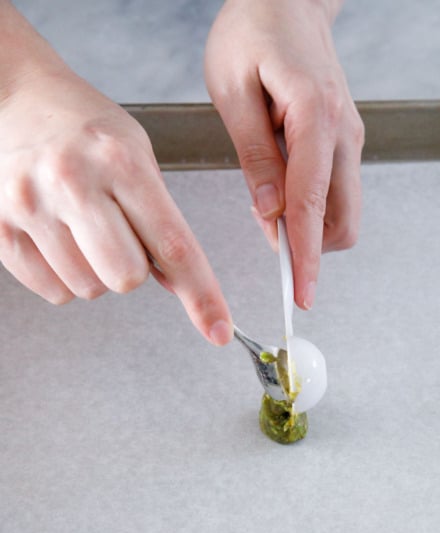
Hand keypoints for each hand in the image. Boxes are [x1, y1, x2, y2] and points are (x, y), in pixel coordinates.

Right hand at [0, 8, 231, 344]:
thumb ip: (160, 216)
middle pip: (127, 278)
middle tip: (116, 234)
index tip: (218, 329)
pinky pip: (53, 291)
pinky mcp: (0, 227)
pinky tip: (57, 236)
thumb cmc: (81, 126)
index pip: (173, 245)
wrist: (12, 94)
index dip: (201, 294)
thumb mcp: (134, 152)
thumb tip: (181, 282)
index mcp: (120, 160)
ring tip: (80, 226)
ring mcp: (31, 205)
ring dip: (95, 271)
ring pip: (89, 289)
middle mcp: (73, 181)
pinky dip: (63, 276)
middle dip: (131, 269)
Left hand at [204, 0, 363, 310]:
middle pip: (342, 222)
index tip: (301, 295)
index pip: (311, 205)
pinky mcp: (346, 144)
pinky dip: (312, 208)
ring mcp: (351, 140)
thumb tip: (269, 213)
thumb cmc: (253, 32)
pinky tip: (281, 187)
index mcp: (316, 116)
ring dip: (310, 227)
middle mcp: (345, 133)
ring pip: (343, 214)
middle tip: (270, 239)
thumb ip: (254, 155)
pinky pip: (336, 194)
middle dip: (311, 248)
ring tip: (268, 197)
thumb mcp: (234, 88)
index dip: (304, 257)